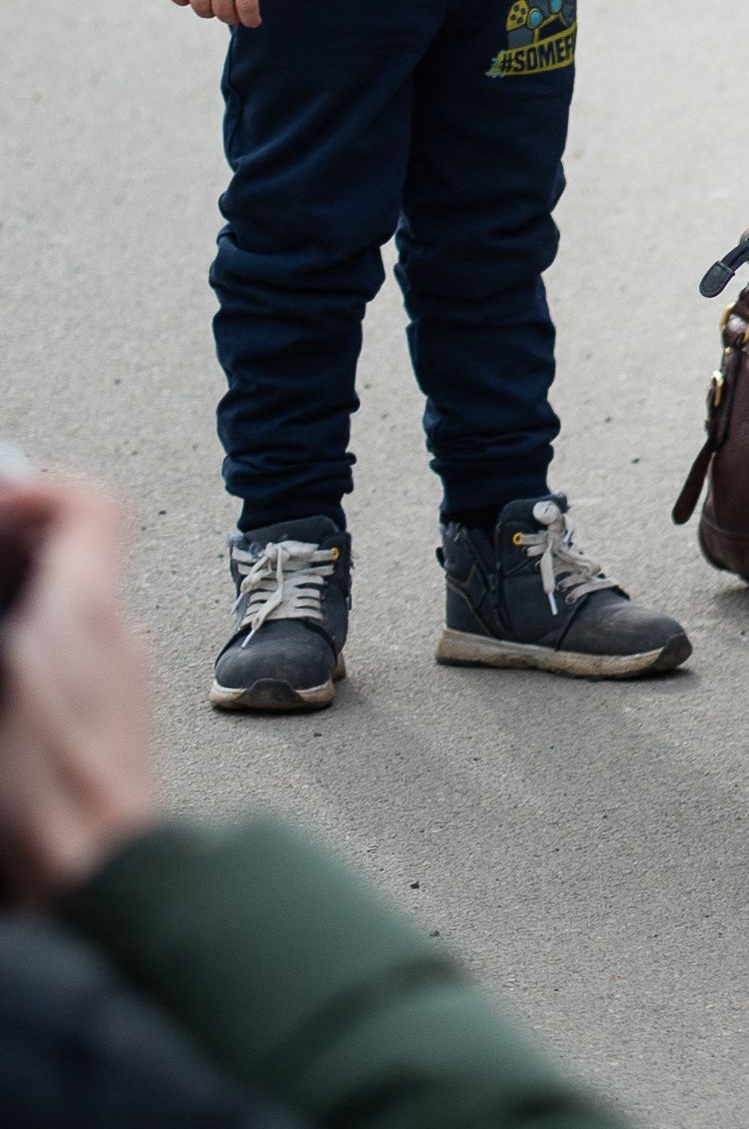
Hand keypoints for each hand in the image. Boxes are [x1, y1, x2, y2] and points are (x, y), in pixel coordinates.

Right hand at [0, 471, 167, 910]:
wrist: (102, 874)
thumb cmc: (49, 793)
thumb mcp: (1, 676)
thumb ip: (13, 610)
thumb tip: (5, 572)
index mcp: (88, 611)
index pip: (90, 504)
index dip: (36, 488)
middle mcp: (118, 631)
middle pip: (78, 547)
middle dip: (16, 540)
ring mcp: (120, 673)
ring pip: (73, 598)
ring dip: (22, 589)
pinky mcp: (112, 715)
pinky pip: (76, 646)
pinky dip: (36, 634)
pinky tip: (4, 661)